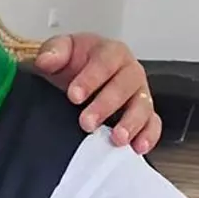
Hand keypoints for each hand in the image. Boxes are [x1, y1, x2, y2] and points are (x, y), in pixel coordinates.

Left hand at [30, 34, 161, 153]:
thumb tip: (46, 61)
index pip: (105, 62)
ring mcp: (140, 93)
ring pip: (143, 106)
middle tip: (87, 122)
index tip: (74, 96)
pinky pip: (153, 124)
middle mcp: (130, 71)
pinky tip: (137, 147)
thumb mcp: (61, 50)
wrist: (80, 74)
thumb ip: (54, 52)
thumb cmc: (76, 61)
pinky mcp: (144, 113)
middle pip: (125, 86)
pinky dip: (148, 135)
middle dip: (106, 105)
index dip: (91, 79)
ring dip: (131, 123)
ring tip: (116, 138)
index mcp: (112, 52)